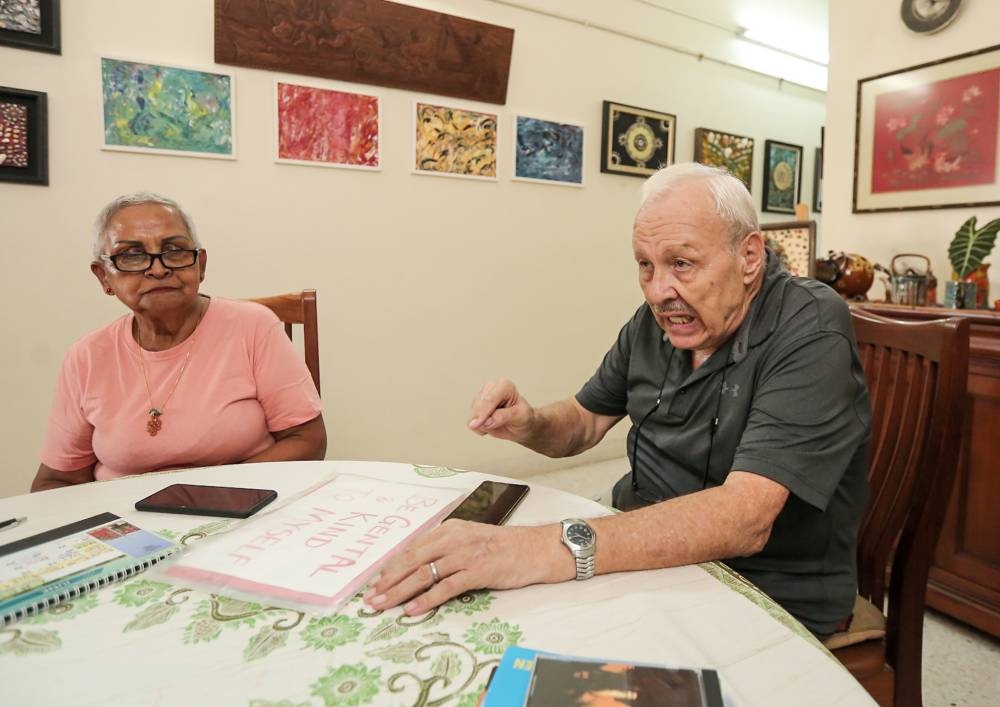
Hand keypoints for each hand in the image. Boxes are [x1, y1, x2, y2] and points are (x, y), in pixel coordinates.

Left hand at [363, 520, 571, 614]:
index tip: (376, 583)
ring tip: (383, 605)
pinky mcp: (478, 571)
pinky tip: (413, 610)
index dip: (391, 567)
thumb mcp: (470, 539)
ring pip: (424, 574)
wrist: (535, 549)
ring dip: (400, 592)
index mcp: (450, 530)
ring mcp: (466, 554)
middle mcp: (454, 539)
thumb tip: (418, 567)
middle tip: (370, 598)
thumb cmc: (503, 548)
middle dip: (388, 581)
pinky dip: (427, 600)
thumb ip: (446, 549)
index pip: (413, 548)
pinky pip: (446, 587)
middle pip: (412, 561)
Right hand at [467, 378, 535, 442]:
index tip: (477, 424)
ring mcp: (481, 397)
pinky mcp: (475, 407)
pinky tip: (490, 426)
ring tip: (498, 424)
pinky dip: (479, 428)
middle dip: (483, 420)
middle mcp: (490, 388)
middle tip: (494, 427)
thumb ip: (503, 417)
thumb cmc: (523, 417)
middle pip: (478, 406)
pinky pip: (471, 421)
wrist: (521, 424)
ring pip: (473, 414)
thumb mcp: (520, 417)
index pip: (490, 399)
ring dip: (483, 425)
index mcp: (504, 385)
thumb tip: (486, 422)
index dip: (483, 412)